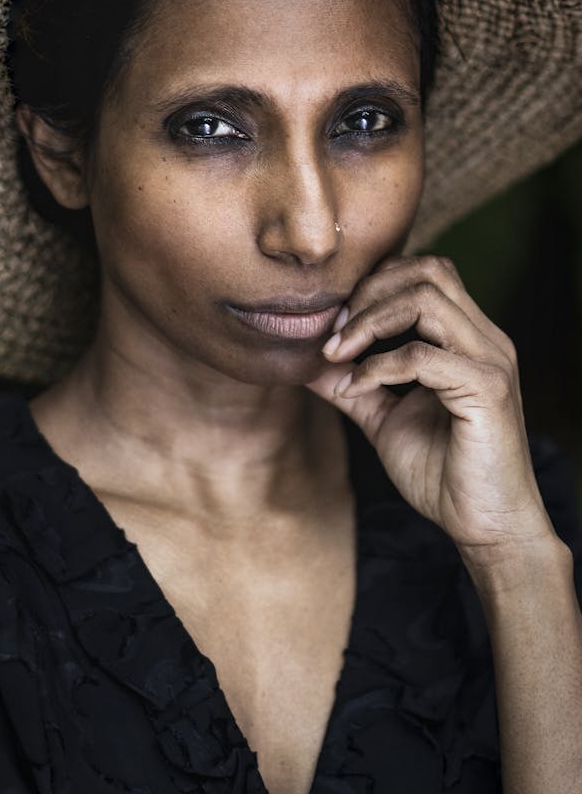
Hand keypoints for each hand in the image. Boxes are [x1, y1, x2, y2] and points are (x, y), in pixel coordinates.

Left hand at [306, 254, 556, 563]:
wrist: (483, 527)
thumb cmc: (442, 474)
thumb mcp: (383, 419)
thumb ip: (352, 386)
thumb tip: (308, 363)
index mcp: (467, 338)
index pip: (426, 271)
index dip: (374, 285)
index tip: (336, 325)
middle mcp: (485, 339)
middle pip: (428, 270)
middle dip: (369, 293)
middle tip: (335, 334)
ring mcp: (490, 360)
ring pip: (426, 299)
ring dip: (370, 322)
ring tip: (340, 354)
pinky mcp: (487, 389)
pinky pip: (422, 355)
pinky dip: (379, 366)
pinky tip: (358, 387)